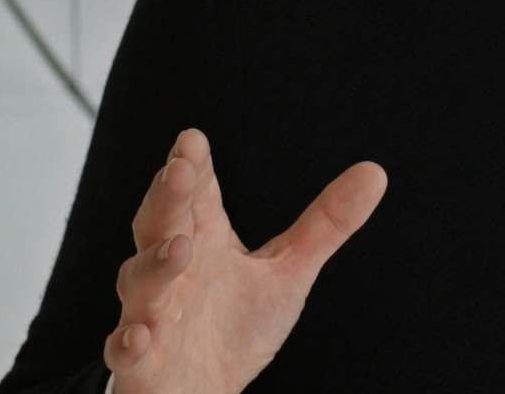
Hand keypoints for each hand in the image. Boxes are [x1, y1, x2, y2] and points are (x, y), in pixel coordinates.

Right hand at [104, 128, 387, 393]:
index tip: (193, 139)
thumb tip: (375, 172)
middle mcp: (171, 272)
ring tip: (180, 247)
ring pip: (142, 283)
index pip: (196, 195)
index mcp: (204, 240)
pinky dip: (130, 344)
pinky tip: (137, 337)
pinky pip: (129, 352)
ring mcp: (152, 315)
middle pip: (160, 225)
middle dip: (166, 197)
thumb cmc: (235, 327)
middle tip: (177, 169)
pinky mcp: (142, 364)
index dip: (193, 167)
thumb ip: (326, 224)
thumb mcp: (288, 271)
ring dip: (155, 265)